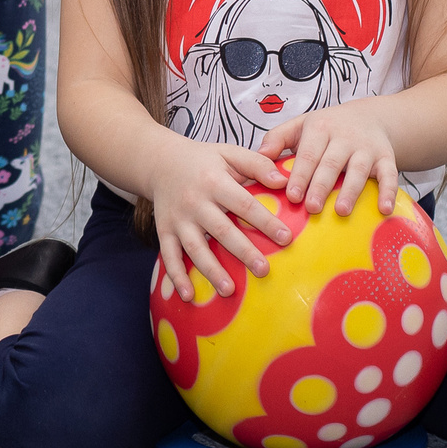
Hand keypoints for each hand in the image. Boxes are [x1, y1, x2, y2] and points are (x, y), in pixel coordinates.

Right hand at [143, 132, 289, 298]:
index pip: (244, 204)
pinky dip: (176, 276)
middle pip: (222, 230)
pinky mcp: (164, 230)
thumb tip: (283, 180)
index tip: (286, 238)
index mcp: (214, 181)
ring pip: (195, 248)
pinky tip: (188, 295)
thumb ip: (257, 163)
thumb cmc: (204, 160)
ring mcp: (178, 219)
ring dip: (211, 270)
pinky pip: (169, 256)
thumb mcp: (229, 153)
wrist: (160, 160)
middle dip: (243, 251)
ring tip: (229, 290)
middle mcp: (195, 202)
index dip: (265, 221)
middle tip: (264, 270)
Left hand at [264, 106, 402, 216]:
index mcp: (320, 128)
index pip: (308, 154)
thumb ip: (277, 138)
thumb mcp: (300, 125)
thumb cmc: (327, 128)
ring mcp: (367, 148)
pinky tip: (384, 209)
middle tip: (312, 208)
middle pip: (331, 163)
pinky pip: (390, 175)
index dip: (300, 175)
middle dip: (321, 186)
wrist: (370, 117)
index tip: (291, 195)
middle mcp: (344, 137)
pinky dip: (389, 192)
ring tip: (341, 211)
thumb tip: (259, 155)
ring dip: (351, 191)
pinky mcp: (387, 158)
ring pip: (359, 170)